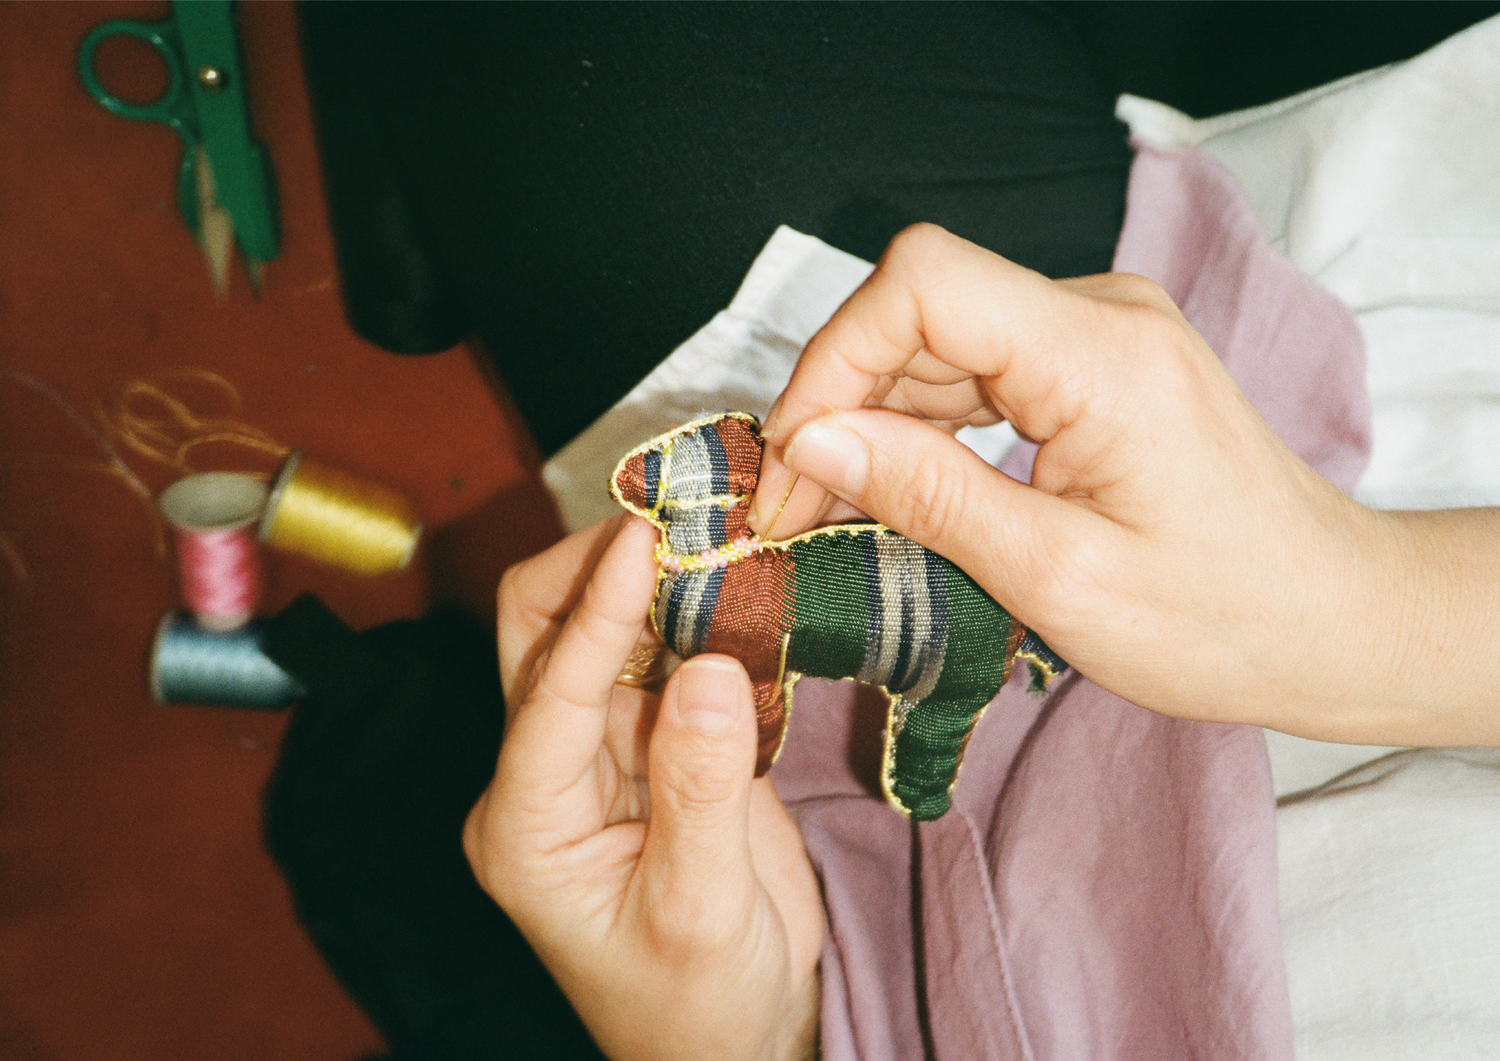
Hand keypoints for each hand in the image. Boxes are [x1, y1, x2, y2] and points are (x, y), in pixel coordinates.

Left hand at [464, 516, 823, 1060]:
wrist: (736, 1040)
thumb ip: (702, 790)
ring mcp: (600, 752)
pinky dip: (699, 613)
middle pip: (541, 634)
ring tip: (715, 530)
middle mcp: (546, 775)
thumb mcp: (701, 911)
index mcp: (525, 826)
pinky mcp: (656, 742)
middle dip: (601, 569)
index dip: (597, 610)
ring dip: (654, 580)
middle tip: (678, 518)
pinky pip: (665, 657)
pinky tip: (740, 580)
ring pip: (606, 632)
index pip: (546, 694)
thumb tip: (708, 666)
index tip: (645, 538)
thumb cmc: (697, 1006)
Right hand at [749, 223, 1499, 746]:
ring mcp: (1098, 335)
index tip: (794, 459)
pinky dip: (918, 429)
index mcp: (1101, 354)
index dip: (834, 357)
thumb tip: (810, 442)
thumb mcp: (1056, 575)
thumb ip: (929, 494)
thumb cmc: (1218, 619)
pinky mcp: (1092, 367)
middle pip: (919, 310)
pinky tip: (889, 493)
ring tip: (823, 516)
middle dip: (836, 404)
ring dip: (869, 423)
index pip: (924, 284)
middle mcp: (1100, 316)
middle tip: (788, 513)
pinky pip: (975, 372)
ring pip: (936, 344)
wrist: (1330, 621)